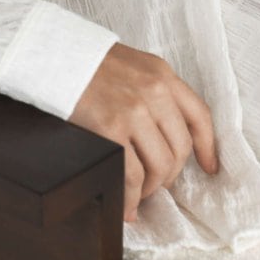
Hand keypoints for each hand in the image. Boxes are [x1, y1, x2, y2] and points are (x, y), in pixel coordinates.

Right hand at [67, 41, 219, 222]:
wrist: (50, 54)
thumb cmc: (84, 62)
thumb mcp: (130, 66)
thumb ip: (151, 90)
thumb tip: (161, 131)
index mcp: (161, 75)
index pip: (198, 115)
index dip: (207, 147)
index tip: (209, 167)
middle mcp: (154, 92)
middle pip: (180, 149)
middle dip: (170, 175)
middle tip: (156, 185)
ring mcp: (133, 111)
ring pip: (160, 166)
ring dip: (152, 189)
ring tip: (139, 196)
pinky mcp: (110, 129)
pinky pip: (132, 175)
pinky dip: (132, 198)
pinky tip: (127, 205)